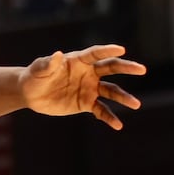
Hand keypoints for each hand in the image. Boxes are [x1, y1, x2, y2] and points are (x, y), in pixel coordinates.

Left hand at [18, 44, 144, 129]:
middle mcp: (88, 73)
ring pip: (111, 91)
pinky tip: (118, 125)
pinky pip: (101, 110)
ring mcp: (89, 88)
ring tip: (136, 104)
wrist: (32, 94)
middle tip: (141, 69)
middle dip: (126, 68)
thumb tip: (58, 54)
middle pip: (111, 68)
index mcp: (78, 60)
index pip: (96, 54)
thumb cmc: (35, 76)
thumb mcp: (39, 69)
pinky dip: (110, 117)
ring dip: (123, 97)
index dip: (107, 50)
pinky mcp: (86, 103)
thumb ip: (49, 64)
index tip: (121, 49)